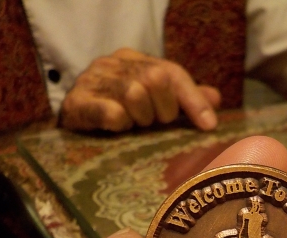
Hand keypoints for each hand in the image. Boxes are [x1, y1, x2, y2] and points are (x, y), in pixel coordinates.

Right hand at [60, 48, 221, 132]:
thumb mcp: (153, 102)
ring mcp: (94, 80)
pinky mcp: (77, 102)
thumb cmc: (117, 109)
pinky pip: (108, 112)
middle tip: (153, 123)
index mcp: (136, 60)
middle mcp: (115, 64)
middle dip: (163, 110)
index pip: (173, 73)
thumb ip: (183, 99)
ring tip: (134, 125)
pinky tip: (118, 128)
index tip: (209, 126)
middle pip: (156, 80)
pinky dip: (119, 123)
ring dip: (141, 118)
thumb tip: (216, 99)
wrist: (70, 115)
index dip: (193, 100)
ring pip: (134, 93)